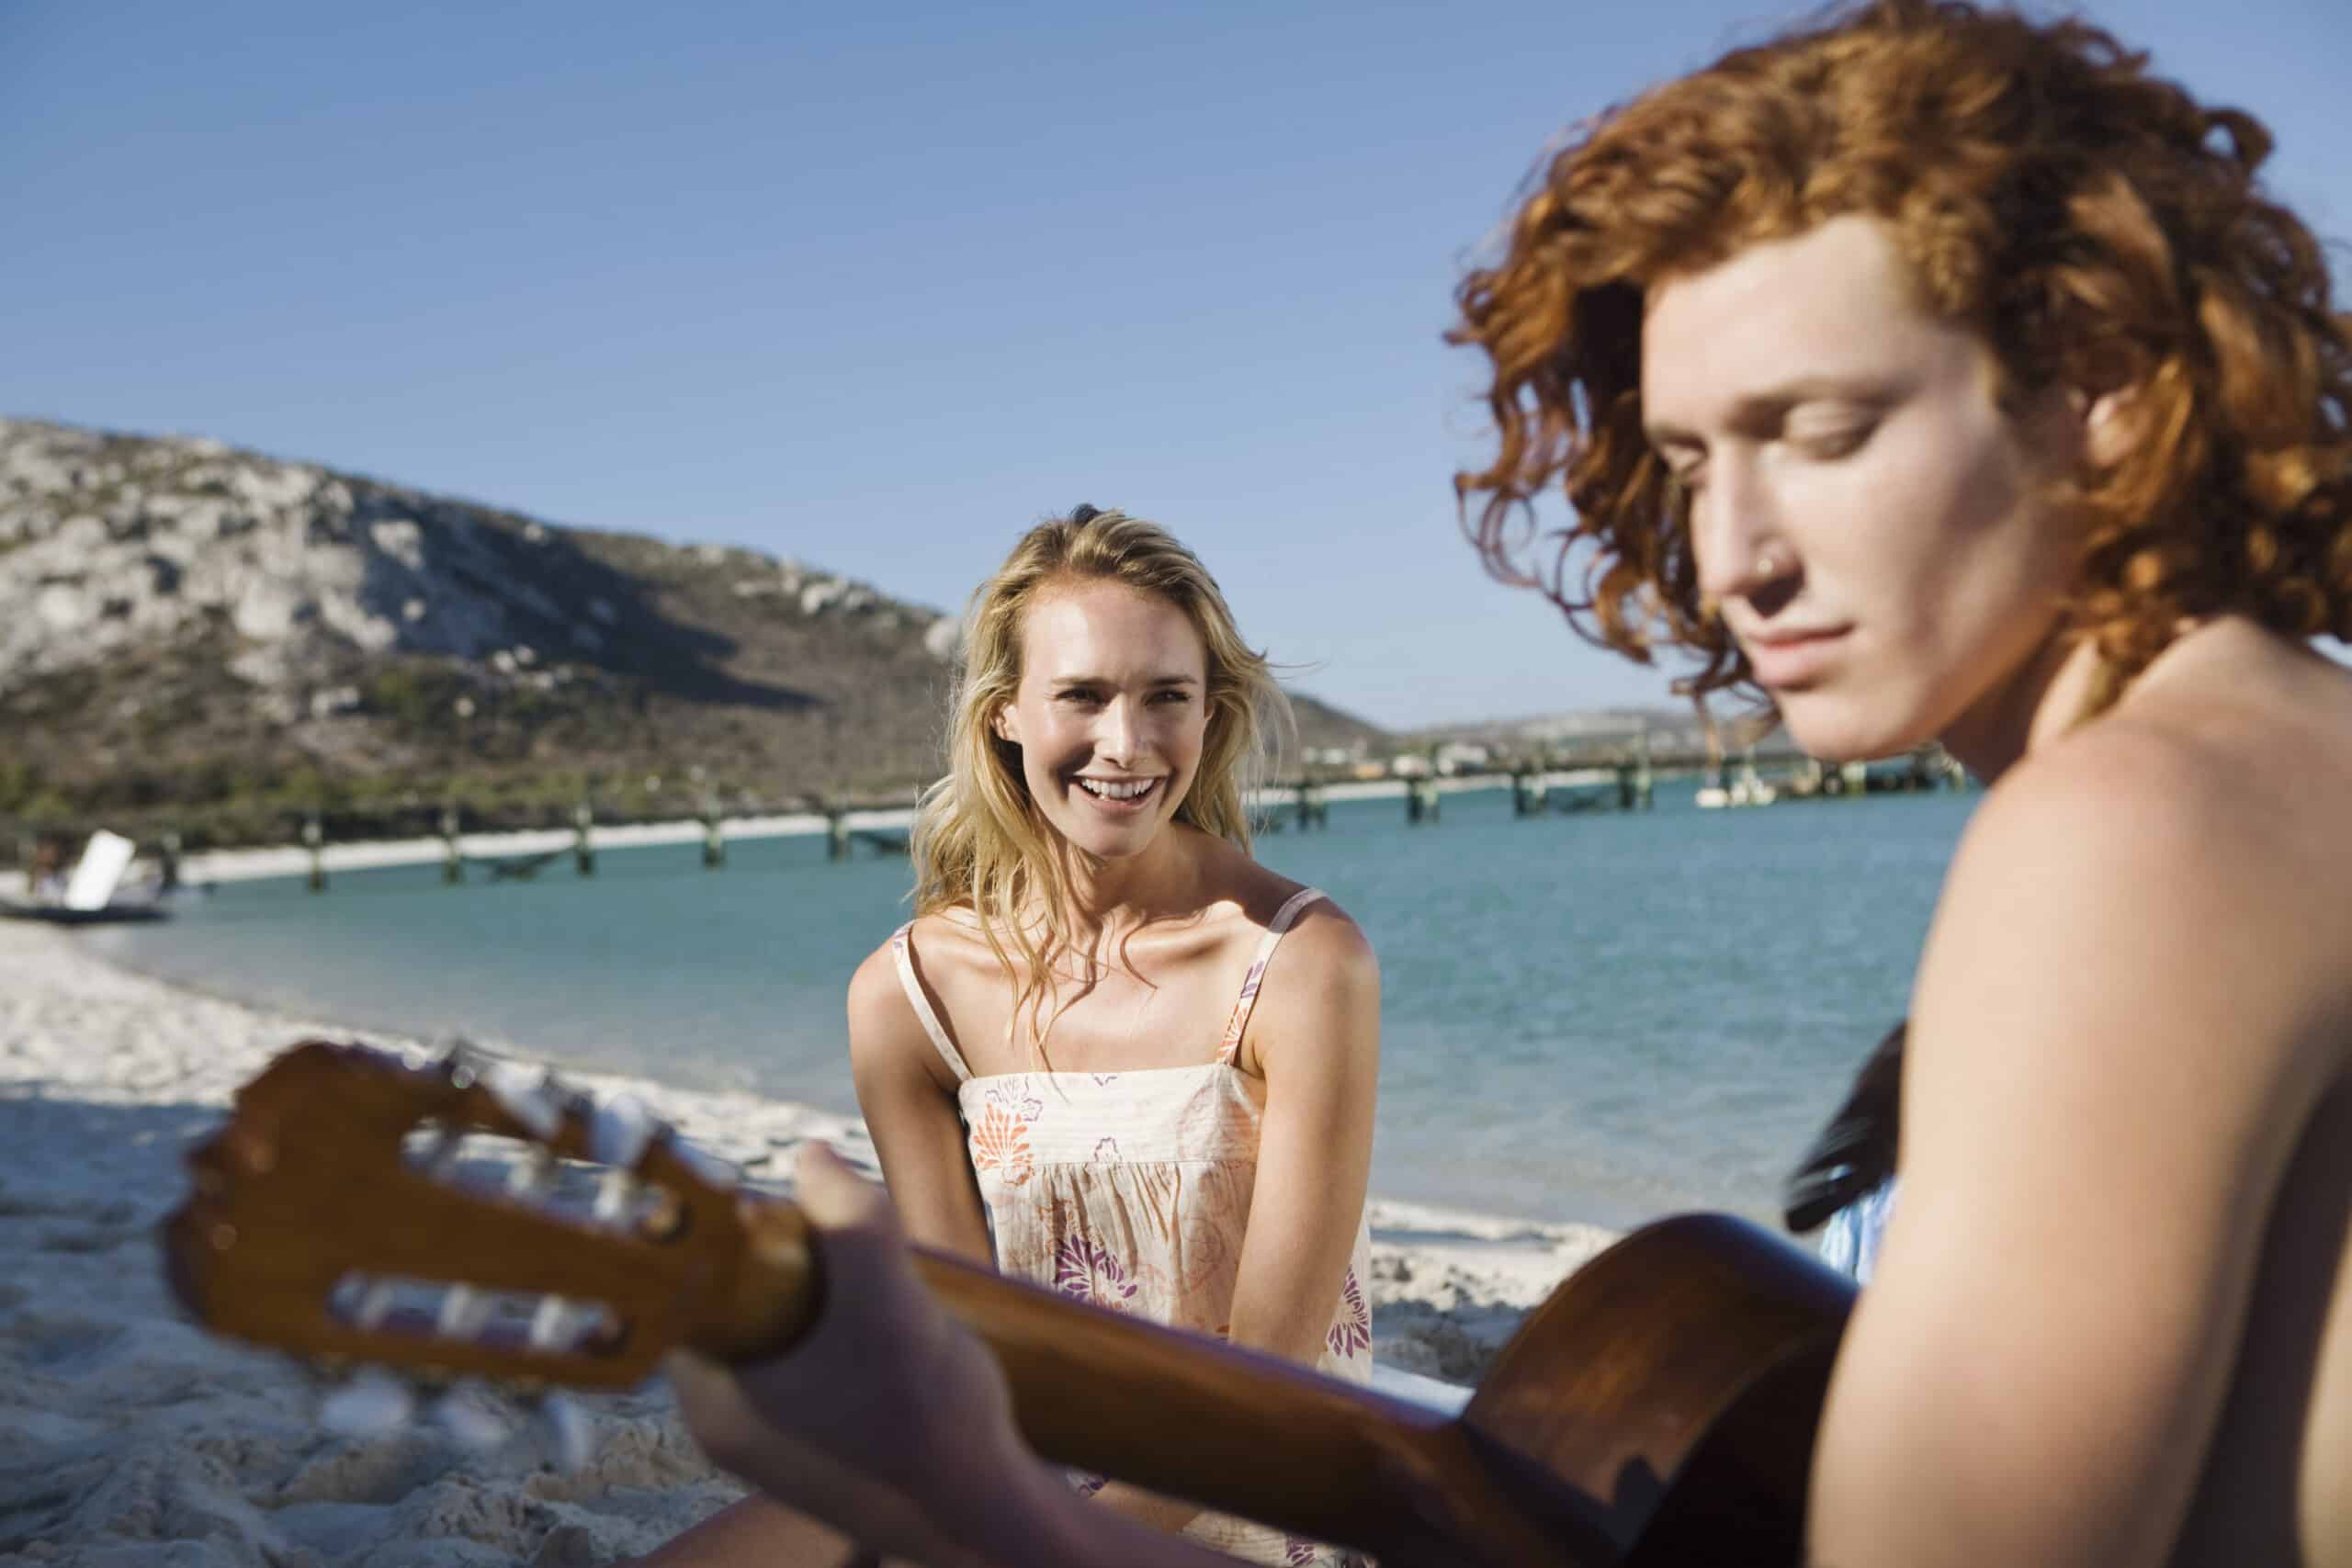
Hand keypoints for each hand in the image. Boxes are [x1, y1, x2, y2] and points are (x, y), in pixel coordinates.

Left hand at [663, 1145, 1030, 1566]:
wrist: (992, 1521)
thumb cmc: (931, 1423)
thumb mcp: (888, 1300)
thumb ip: (849, 1221)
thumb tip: (810, 1155)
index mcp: (712, 1400)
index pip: (693, 1286)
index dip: (739, 1234)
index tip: (791, 1212)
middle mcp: (730, 1425)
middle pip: (743, 1303)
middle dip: (803, 1264)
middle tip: (860, 1255)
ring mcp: (777, 1441)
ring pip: (788, 1332)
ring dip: (837, 1300)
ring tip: (895, 1300)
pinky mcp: (821, 1449)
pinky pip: (820, 1368)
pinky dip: (855, 1339)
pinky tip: (906, 1339)